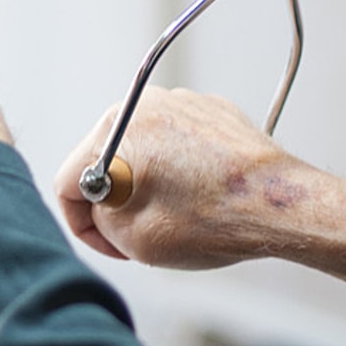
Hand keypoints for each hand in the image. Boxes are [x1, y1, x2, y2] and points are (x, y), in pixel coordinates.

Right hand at [55, 88, 305, 265]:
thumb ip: (98, 215)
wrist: (277, 204)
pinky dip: (179, 170)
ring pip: (142, 152)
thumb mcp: (130, 237)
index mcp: (114, 130)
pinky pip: (177, 143)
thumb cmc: (211, 220)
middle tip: (141, 234)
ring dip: (148, 184)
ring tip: (178, 215)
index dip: (83, 225)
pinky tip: (201, 196)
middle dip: (116, 201)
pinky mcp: (211, 110)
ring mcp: (181, 102)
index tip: (110, 243)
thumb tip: (101, 201)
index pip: (68, 183)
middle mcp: (145, 104)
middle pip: (103, 161)